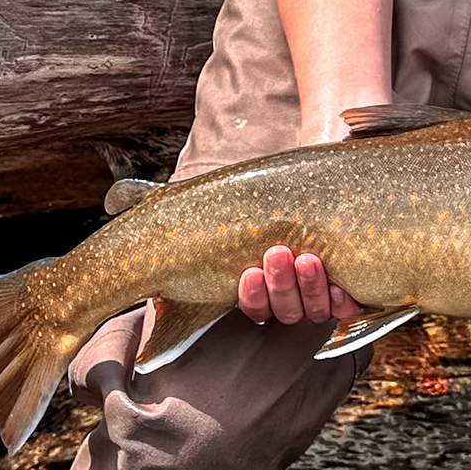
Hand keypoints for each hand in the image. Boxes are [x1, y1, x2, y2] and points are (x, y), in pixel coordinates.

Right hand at [170, 115, 365, 325]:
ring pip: (313, 310)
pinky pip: (349, 309)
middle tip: (277, 254)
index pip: (253, 306)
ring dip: (309, 288)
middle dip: (279, 287)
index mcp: (257, 283)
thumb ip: (169, 204)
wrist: (330, 159)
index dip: (251, 297)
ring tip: (307, 258)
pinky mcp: (355, 284)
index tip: (247, 274)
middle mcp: (288, 293)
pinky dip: (343, 300)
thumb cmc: (274, 183)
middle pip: (283, 310)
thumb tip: (115, 197)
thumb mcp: (222, 195)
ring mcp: (322, 291)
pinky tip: (341, 285)